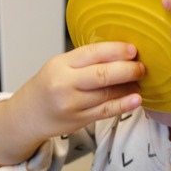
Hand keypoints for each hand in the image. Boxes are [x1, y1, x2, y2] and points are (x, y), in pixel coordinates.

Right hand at [0, 42, 144, 165]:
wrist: (28, 115)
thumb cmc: (48, 86)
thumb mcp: (59, 65)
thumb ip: (86, 60)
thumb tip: (122, 53)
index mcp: (61, 64)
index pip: (93, 53)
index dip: (116, 50)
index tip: (133, 49)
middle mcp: (65, 84)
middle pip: (102, 75)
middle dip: (127, 70)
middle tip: (142, 67)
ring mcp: (72, 104)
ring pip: (107, 94)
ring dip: (128, 87)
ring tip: (139, 81)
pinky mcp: (79, 120)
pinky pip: (105, 112)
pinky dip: (123, 105)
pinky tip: (136, 99)